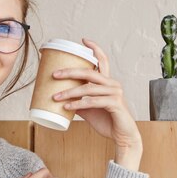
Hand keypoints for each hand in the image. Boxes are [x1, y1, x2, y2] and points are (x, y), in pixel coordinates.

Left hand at [52, 38, 142, 170]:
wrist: (122, 136)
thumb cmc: (106, 121)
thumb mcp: (89, 109)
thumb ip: (77, 101)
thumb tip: (59, 98)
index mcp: (107, 82)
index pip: (103, 61)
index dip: (94, 49)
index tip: (83, 40)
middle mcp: (113, 84)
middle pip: (90, 72)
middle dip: (70, 72)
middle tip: (54, 74)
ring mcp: (115, 93)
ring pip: (88, 88)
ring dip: (70, 92)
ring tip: (55, 97)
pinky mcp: (115, 104)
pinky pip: (93, 102)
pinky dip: (78, 104)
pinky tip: (67, 107)